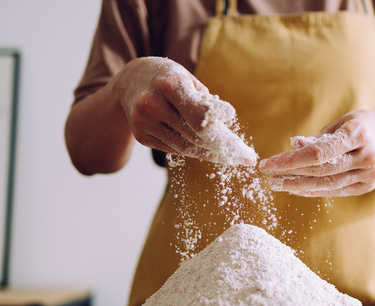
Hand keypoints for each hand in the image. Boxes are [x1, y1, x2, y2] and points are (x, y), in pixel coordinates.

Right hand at [114, 57, 255, 165]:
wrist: (130, 82)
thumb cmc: (168, 78)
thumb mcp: (187, 78)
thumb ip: (205, 101)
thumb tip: (224, 124)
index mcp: (169, 85)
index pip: (199, 115)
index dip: (220, 128)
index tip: (241, 138)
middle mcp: (153, 104)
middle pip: (195, 135)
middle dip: (222, 147)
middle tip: (244, 156)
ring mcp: (144, 122)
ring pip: (185, 147)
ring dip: (209, 153)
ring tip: (229, 157)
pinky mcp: (141, 136)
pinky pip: (173, 149)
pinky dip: (191, 150)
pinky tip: (205, 150)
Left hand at [258, 110, 374, 196]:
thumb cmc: (358, 126)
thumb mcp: (339, 123)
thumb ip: (317, 138)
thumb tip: (293, 146)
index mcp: (359, 133)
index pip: (319, 152)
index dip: (291, 160)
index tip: (268, 164)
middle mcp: (367, 156)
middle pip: (321, 170)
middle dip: (291, 174)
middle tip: (269, 176)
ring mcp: (369, 174)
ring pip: (327, 184)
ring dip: (298, 186)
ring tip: (278, 184)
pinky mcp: (367, 187)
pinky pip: (335, 191)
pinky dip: (313, 191)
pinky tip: (296, 188)